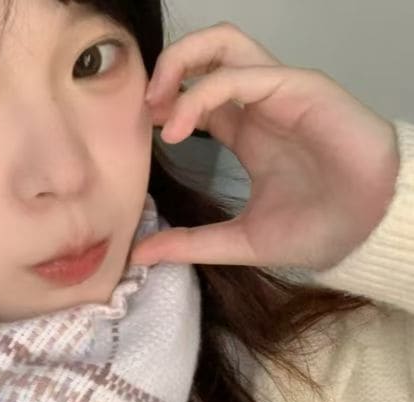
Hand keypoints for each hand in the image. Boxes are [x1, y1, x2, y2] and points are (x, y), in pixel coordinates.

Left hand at [131, 23, 399, 270]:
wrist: (365, 233)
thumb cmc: (314, 229)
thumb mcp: (238, 240)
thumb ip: (190, 243)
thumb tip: (139, 254)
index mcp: (246, 130)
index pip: (197, 94)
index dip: (165, 104)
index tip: (139, 132)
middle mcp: (259, 104)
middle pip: (208, 53)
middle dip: (168, 68)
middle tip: (143, 109)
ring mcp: (279, 92)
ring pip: (224, 45)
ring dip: (181, 64)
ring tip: (156, 106)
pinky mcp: (299, 90)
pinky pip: (244, 75)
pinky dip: (202, 94)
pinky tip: (177, 128)